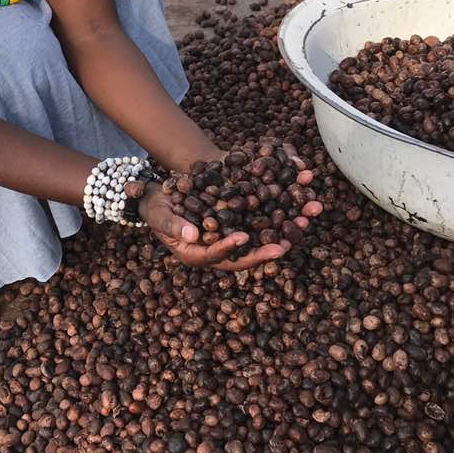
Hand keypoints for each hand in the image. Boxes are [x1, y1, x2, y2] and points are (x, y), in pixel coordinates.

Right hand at [138, 183, 288, 270]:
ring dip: (278, 236)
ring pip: (256, 242)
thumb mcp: (159, 215)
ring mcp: (228, 238)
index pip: (215, 256)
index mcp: (196, 255)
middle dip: (263, 251)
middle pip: (242, 256)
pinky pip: (258, 224)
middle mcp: (216, 251)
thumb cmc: (155, 208)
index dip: (228, 247)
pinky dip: (275, 217)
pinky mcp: (236, 224)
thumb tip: (192, 235)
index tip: (243, 237)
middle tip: (282, 247)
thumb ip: (173, 225)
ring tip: (297, 228)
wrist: (161, 197)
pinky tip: (293, 210)